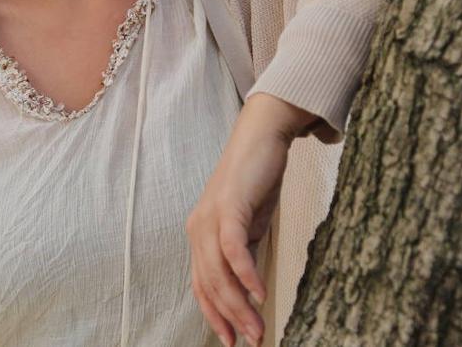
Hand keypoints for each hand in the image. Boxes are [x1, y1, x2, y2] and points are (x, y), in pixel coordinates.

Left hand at [187, 94, 317, 346]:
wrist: (262, 136)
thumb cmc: (257, 180)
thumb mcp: (249, 225)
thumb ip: (244, 254)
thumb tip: (250, 290)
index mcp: (201, 235)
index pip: (203, 286)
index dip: (215, 316)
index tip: (233, 341)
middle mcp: (199, 228)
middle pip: (210, 286)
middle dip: (231, 319)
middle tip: (253, 341)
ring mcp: (211, 217)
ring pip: (220, 273)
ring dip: (240, 305)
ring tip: (258, 328)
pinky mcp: (229, 206)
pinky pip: (233, 248)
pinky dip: (245, 274)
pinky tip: (259, 294)